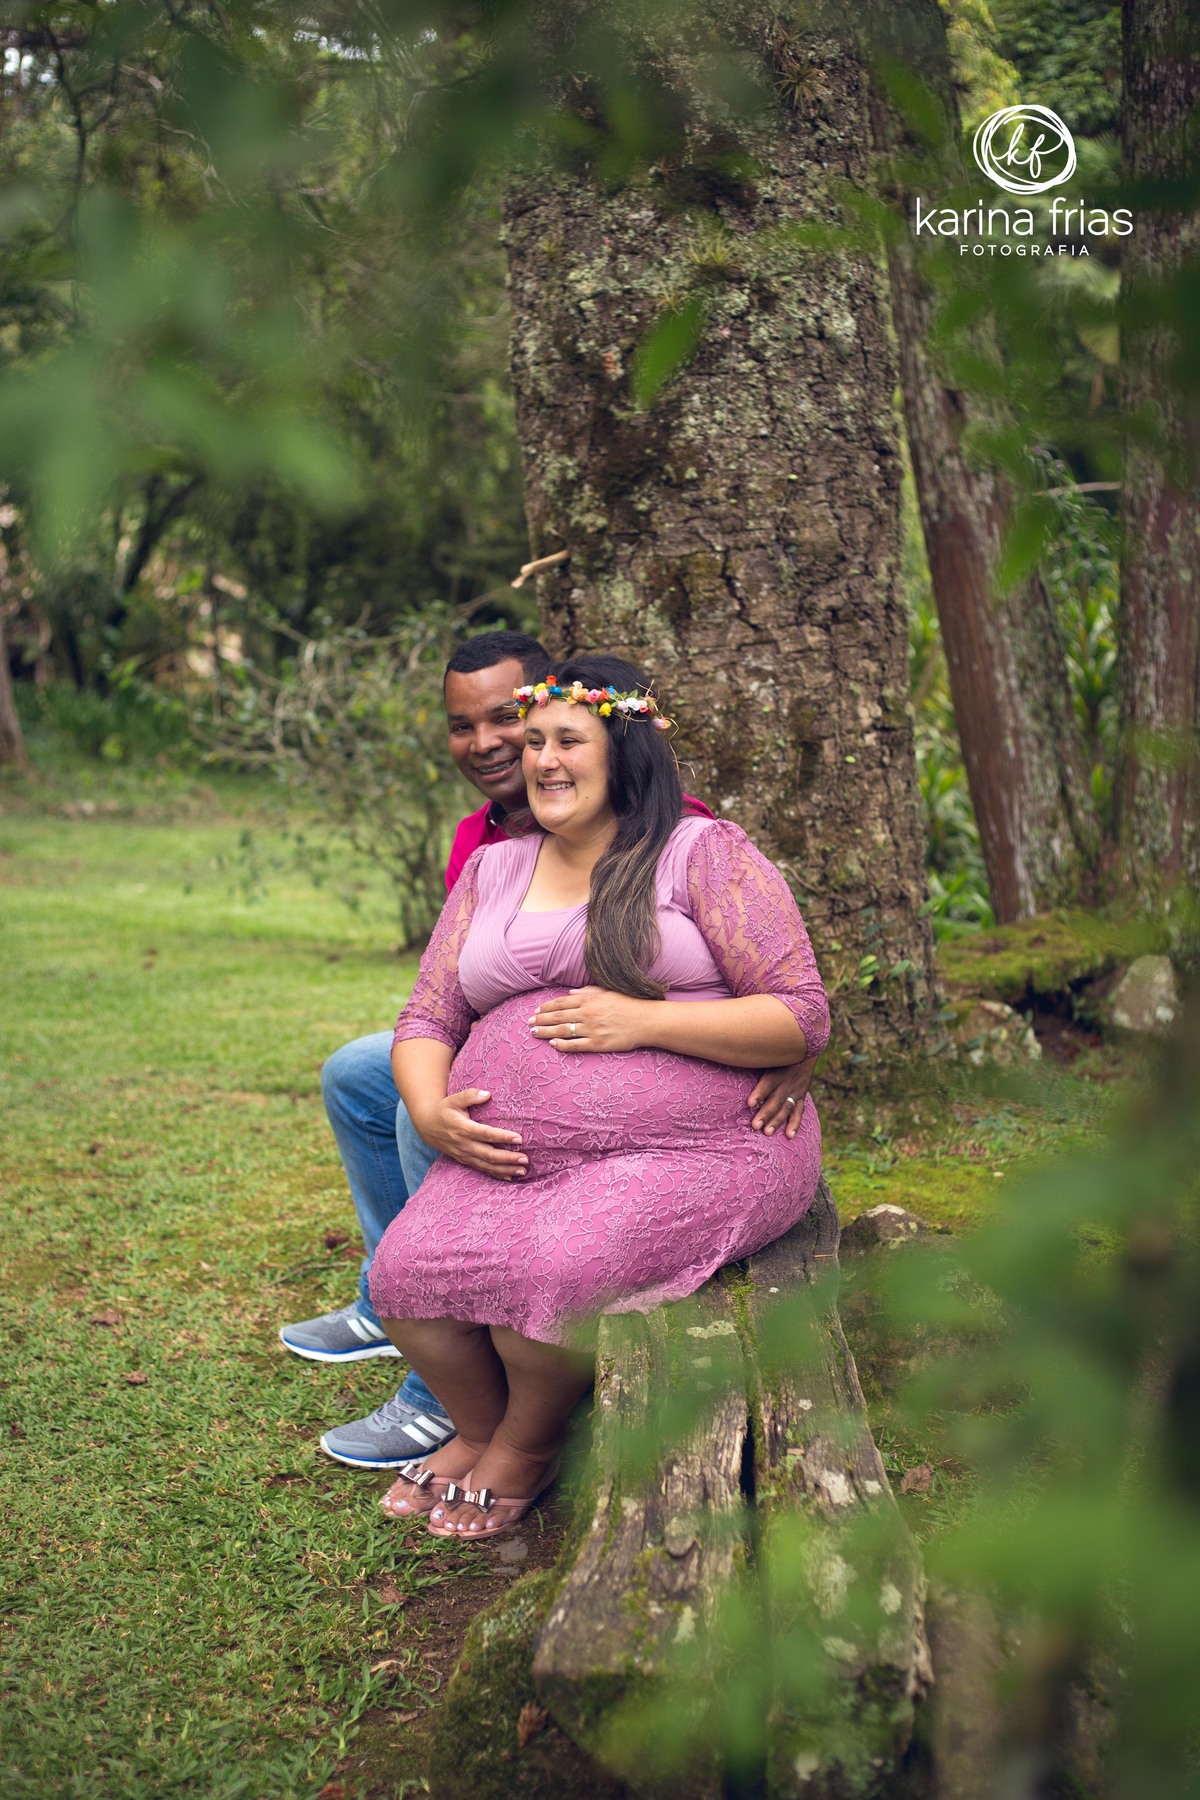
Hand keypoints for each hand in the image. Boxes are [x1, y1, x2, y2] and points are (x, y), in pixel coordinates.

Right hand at [412, 1088, 528, 1180]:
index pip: (486, 1134)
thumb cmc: (444, 1110)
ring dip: (505, 1169)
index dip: (503, 1137)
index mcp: (463, 1128)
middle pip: (489, 1154)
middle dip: (508, 1158)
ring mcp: (464, 1155)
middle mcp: (464, 1144)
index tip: (519, 1138)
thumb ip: (469, 1096)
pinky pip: (481, 1169)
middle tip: (525, 1158)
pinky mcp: (464, 1160)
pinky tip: (510, 1176)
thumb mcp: (453, 1099)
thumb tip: (487, 1094)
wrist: (427, 1126)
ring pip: (487, 1165)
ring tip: (523, 1170)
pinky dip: (496, 1174)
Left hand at [528, 986, 650, 1053]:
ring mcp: (592, 1029)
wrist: (648, 1021)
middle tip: (528, 1023)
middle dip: (541, 1020)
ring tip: (534, 1033)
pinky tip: (553, 1044)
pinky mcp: (598, 1043)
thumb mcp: (608, 992)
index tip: (536, 1011)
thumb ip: (588, 992)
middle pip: (558, 1016)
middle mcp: (588, 1013)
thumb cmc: (630, 1005)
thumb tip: (570, 994)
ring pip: (563, 1030)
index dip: (546, 1007)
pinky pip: (575, 1045)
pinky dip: (562, 1045)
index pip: (561, 1003)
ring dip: (546, 1032)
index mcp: (590, 999)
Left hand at [747, 1053, 817, 1137]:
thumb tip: (733, 1054)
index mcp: (777, 1070)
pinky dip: (794, 1124)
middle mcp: (787, 1082)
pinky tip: (789, 1135)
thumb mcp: (768, 1051)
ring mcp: (796, 1090)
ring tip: (767, 1133)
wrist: (806, 1048)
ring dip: (777, 1121)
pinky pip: (799, 1111)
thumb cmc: (778, 1051)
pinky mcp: (801, 1096)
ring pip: (786, 1108)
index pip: (768, 1083)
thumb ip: (755, 1055)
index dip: (759, 1093)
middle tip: (755, 1126)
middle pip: (776, 1100)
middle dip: (765, 1114)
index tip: (749, 1103)